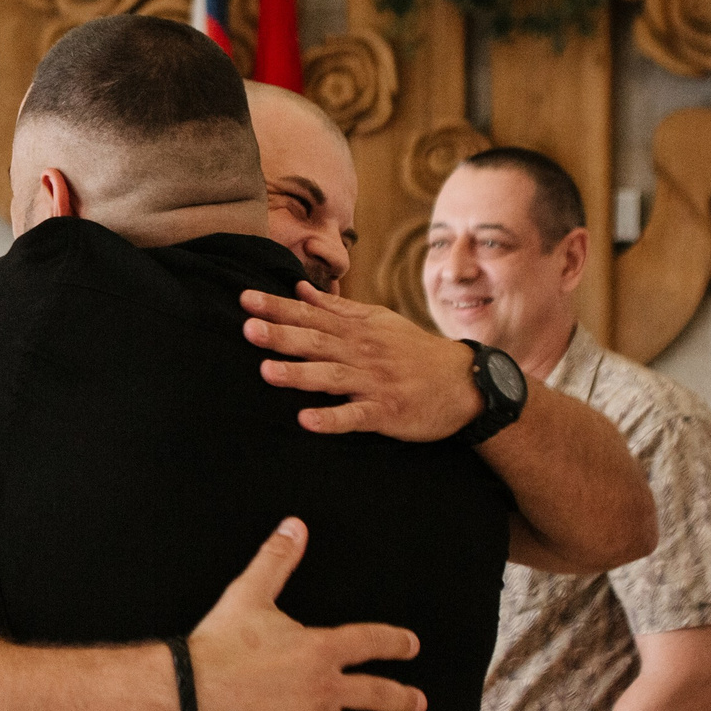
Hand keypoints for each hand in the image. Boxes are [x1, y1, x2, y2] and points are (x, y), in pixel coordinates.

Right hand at [189, 518, 425, 710]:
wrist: (191, 692)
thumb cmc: (219, 643)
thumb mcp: (249, 593)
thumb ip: (277, 560)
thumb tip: (295, 525)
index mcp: (321, 649)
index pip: (372, 643)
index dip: (396, 643)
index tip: (411, 647)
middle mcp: (326, 688)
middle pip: (378, 695)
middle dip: (403, 700)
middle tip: (418, 704)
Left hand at [241, 284, 481, 440]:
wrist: (465, 382)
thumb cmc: (414, 351)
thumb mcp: (379, 321)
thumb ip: (338, 308)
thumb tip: (300, 288)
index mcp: (356, 331)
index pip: (310, 315)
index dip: (278, 307)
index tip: (245, 299)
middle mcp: (361, 353)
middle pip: (315, 342)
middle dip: (281, 335)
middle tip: (247, 328)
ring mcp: (373, 383)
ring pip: (331, 377)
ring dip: (298, 374)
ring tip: (266, 371)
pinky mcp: (386, 412)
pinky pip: (355, 416)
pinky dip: (332, 419)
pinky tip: (307, 421)